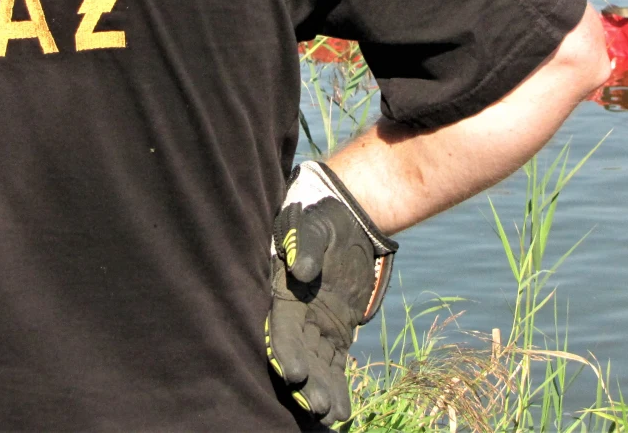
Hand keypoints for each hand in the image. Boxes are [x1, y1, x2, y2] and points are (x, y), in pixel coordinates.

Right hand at [265, 161, 396, 423]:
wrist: (345, 217)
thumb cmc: (320, 214)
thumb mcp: (309, 222)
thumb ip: (305, 244)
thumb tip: (302, 269)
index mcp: (283, 291)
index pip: (281, 327)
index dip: (286, 351)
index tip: (295, 374)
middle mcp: (296, 314)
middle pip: (298, 354)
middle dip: (305, 383)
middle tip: (316, 407)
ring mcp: (316, 324)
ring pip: (317, 366)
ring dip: (321, 392)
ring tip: (331, 418)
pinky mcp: (337, 329)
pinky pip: (335, 363)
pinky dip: (337, 386)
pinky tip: (341, 413)